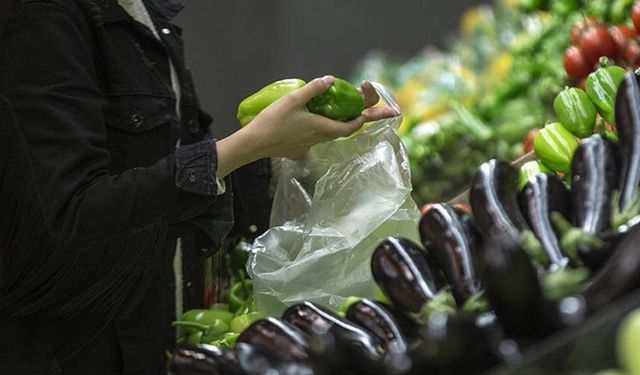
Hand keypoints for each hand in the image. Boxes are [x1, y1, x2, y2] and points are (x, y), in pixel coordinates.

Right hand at [216, 75, 398, 177]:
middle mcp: (320, 138)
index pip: (353, 125)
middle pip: (344, 128)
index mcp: (323, 128)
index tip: (381, 112)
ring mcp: (310, 144)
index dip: (367, 117)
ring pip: (330, 132)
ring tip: (343, 109)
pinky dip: (323, 125)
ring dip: (340, 121)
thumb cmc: (274, 121)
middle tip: (374, 109)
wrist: (255, 144)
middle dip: (360, 118)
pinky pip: (317, 135)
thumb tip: (330, 79)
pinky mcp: (299, 147)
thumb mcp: (294, 100)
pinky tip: (313, 118)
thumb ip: (314, 89)